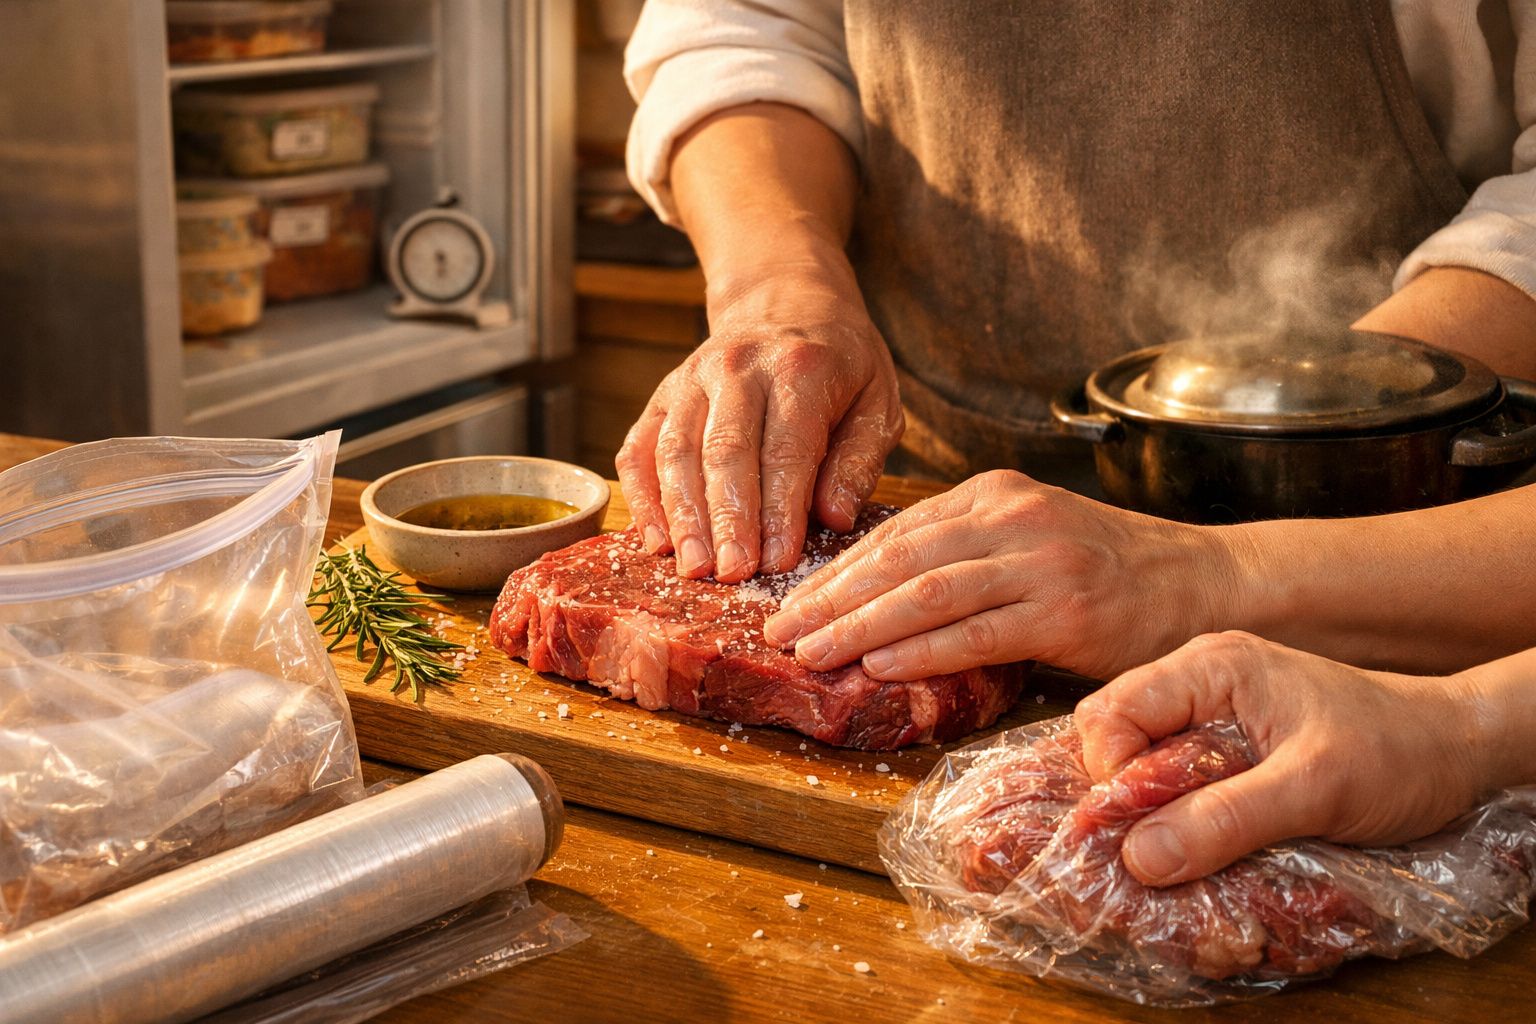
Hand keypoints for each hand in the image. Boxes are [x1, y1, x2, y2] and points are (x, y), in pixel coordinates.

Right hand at [616, 271, 902, 581]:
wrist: (787, 302)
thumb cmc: (841, 366)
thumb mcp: (877, 402)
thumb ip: (858, 460)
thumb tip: (832, 518)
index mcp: (800, 368)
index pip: (786, 450)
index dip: (780, 510)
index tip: (779, 562)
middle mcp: (738, 367)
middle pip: (724, 451)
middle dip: (727, 520)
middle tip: (732, 574)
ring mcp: (691, 379)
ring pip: (675, 451)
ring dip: (682, 515)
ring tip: (693, 568)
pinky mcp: (663, 395)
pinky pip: (640, 448)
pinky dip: (642, 496)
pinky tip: (656, 541)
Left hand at [761, 469, 1232, 680]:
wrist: (1202, 584)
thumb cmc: (1105, 572)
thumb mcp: (1026, 541)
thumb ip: (961, 555)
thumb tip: (873, 595)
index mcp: (992, 495)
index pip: (895, 534)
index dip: (836, 571)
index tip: (789, 602)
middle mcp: (1012, 517)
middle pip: (899, 559)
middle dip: (831, 599)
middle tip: (780, 632)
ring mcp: (1040, 560)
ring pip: (927, 592)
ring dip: (859, 625)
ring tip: (812, 653)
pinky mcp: (1065, 610)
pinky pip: (976, 632)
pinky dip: (921, 650)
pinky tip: (879, 665)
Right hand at [1073, 631, 1494, 885]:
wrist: (1457, 749)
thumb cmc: (1397, 754)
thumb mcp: (1314, 790)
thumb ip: (1224, 819)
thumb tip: (1138, 857)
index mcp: (1210, 667)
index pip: (1110, 715)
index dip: (1110, 778)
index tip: (1137, 835)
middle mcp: (1198, 680)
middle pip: (1112, 736)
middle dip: (1122, 798)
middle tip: (1154, 849)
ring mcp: (1211, 711)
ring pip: (1140, 762)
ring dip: (1151, 813)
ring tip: (1178, 853)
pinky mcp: (1227, 745)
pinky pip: (1173, 778)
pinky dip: (1177, 816)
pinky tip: (1200, 844)